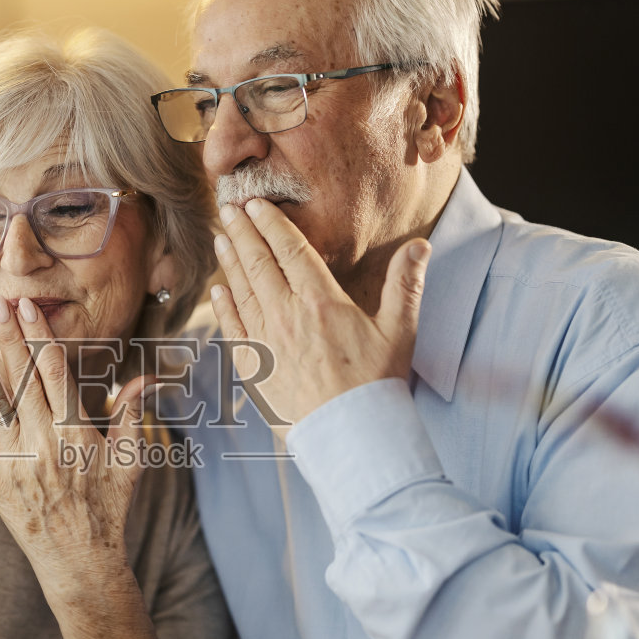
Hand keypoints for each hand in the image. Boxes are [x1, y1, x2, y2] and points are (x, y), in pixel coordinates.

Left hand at [0, 297, 152, 589]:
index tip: (29, 308)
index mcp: (77, 432)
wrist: (81, 561)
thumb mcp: (130, 460)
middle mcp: (44, 441)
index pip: (54, 372)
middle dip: (9, 337)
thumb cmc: (109, 508)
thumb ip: (130, 415)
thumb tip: (144, 379)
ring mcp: (16, 460)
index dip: (39, 336)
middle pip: (22, 377)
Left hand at [209, 199, 430, 426]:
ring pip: (242, 292)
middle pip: (259, 264)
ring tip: (222, 238)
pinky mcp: (254, 368)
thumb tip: (421, 245)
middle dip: (242, 232)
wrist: (351, 434)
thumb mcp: (399, 330)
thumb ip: (406, 284)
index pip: (290, 250)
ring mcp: (266, 342)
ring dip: (230, 262)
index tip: (257, 204)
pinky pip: (233, 329)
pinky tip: (218, 291)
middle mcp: (287, 316)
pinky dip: (223, 307)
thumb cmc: (378, 383)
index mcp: (322, 302)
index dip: (271, 224)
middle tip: (229, 207)